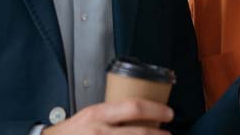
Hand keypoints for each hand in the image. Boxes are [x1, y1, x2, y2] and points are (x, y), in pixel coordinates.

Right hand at [41, 99, 173, 134]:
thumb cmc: (70, 132)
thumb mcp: (90, 115)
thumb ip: (111, 114)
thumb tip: (138, 113)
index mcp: (98, 114)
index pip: (134, 107)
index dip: (156, 110)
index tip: (168, 113)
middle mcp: (100, 131)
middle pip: (138, 132)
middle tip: (169, 134)